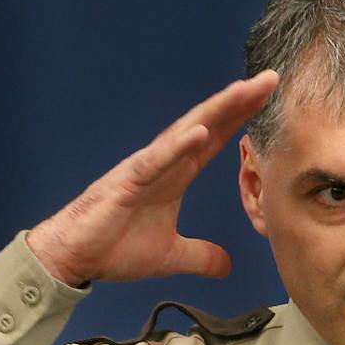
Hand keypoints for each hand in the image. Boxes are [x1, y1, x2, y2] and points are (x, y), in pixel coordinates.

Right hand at [26, 71, 279, 286]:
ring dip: (215, 111)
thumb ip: (200, 257)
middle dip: (238, 102)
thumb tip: (227, 267)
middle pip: (207, 125)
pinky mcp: (126, 182)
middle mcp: (164, 163)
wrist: (73, 256)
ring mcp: (145, 168)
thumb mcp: (170, 256)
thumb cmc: (113, 247)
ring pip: (185, 132)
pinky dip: (177, 145)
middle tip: (271, 78)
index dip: (242, 118)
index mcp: (176, 175)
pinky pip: (156, 160)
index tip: (269, 97)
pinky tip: (200, 131)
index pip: (216, 140)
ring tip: (243, 90)